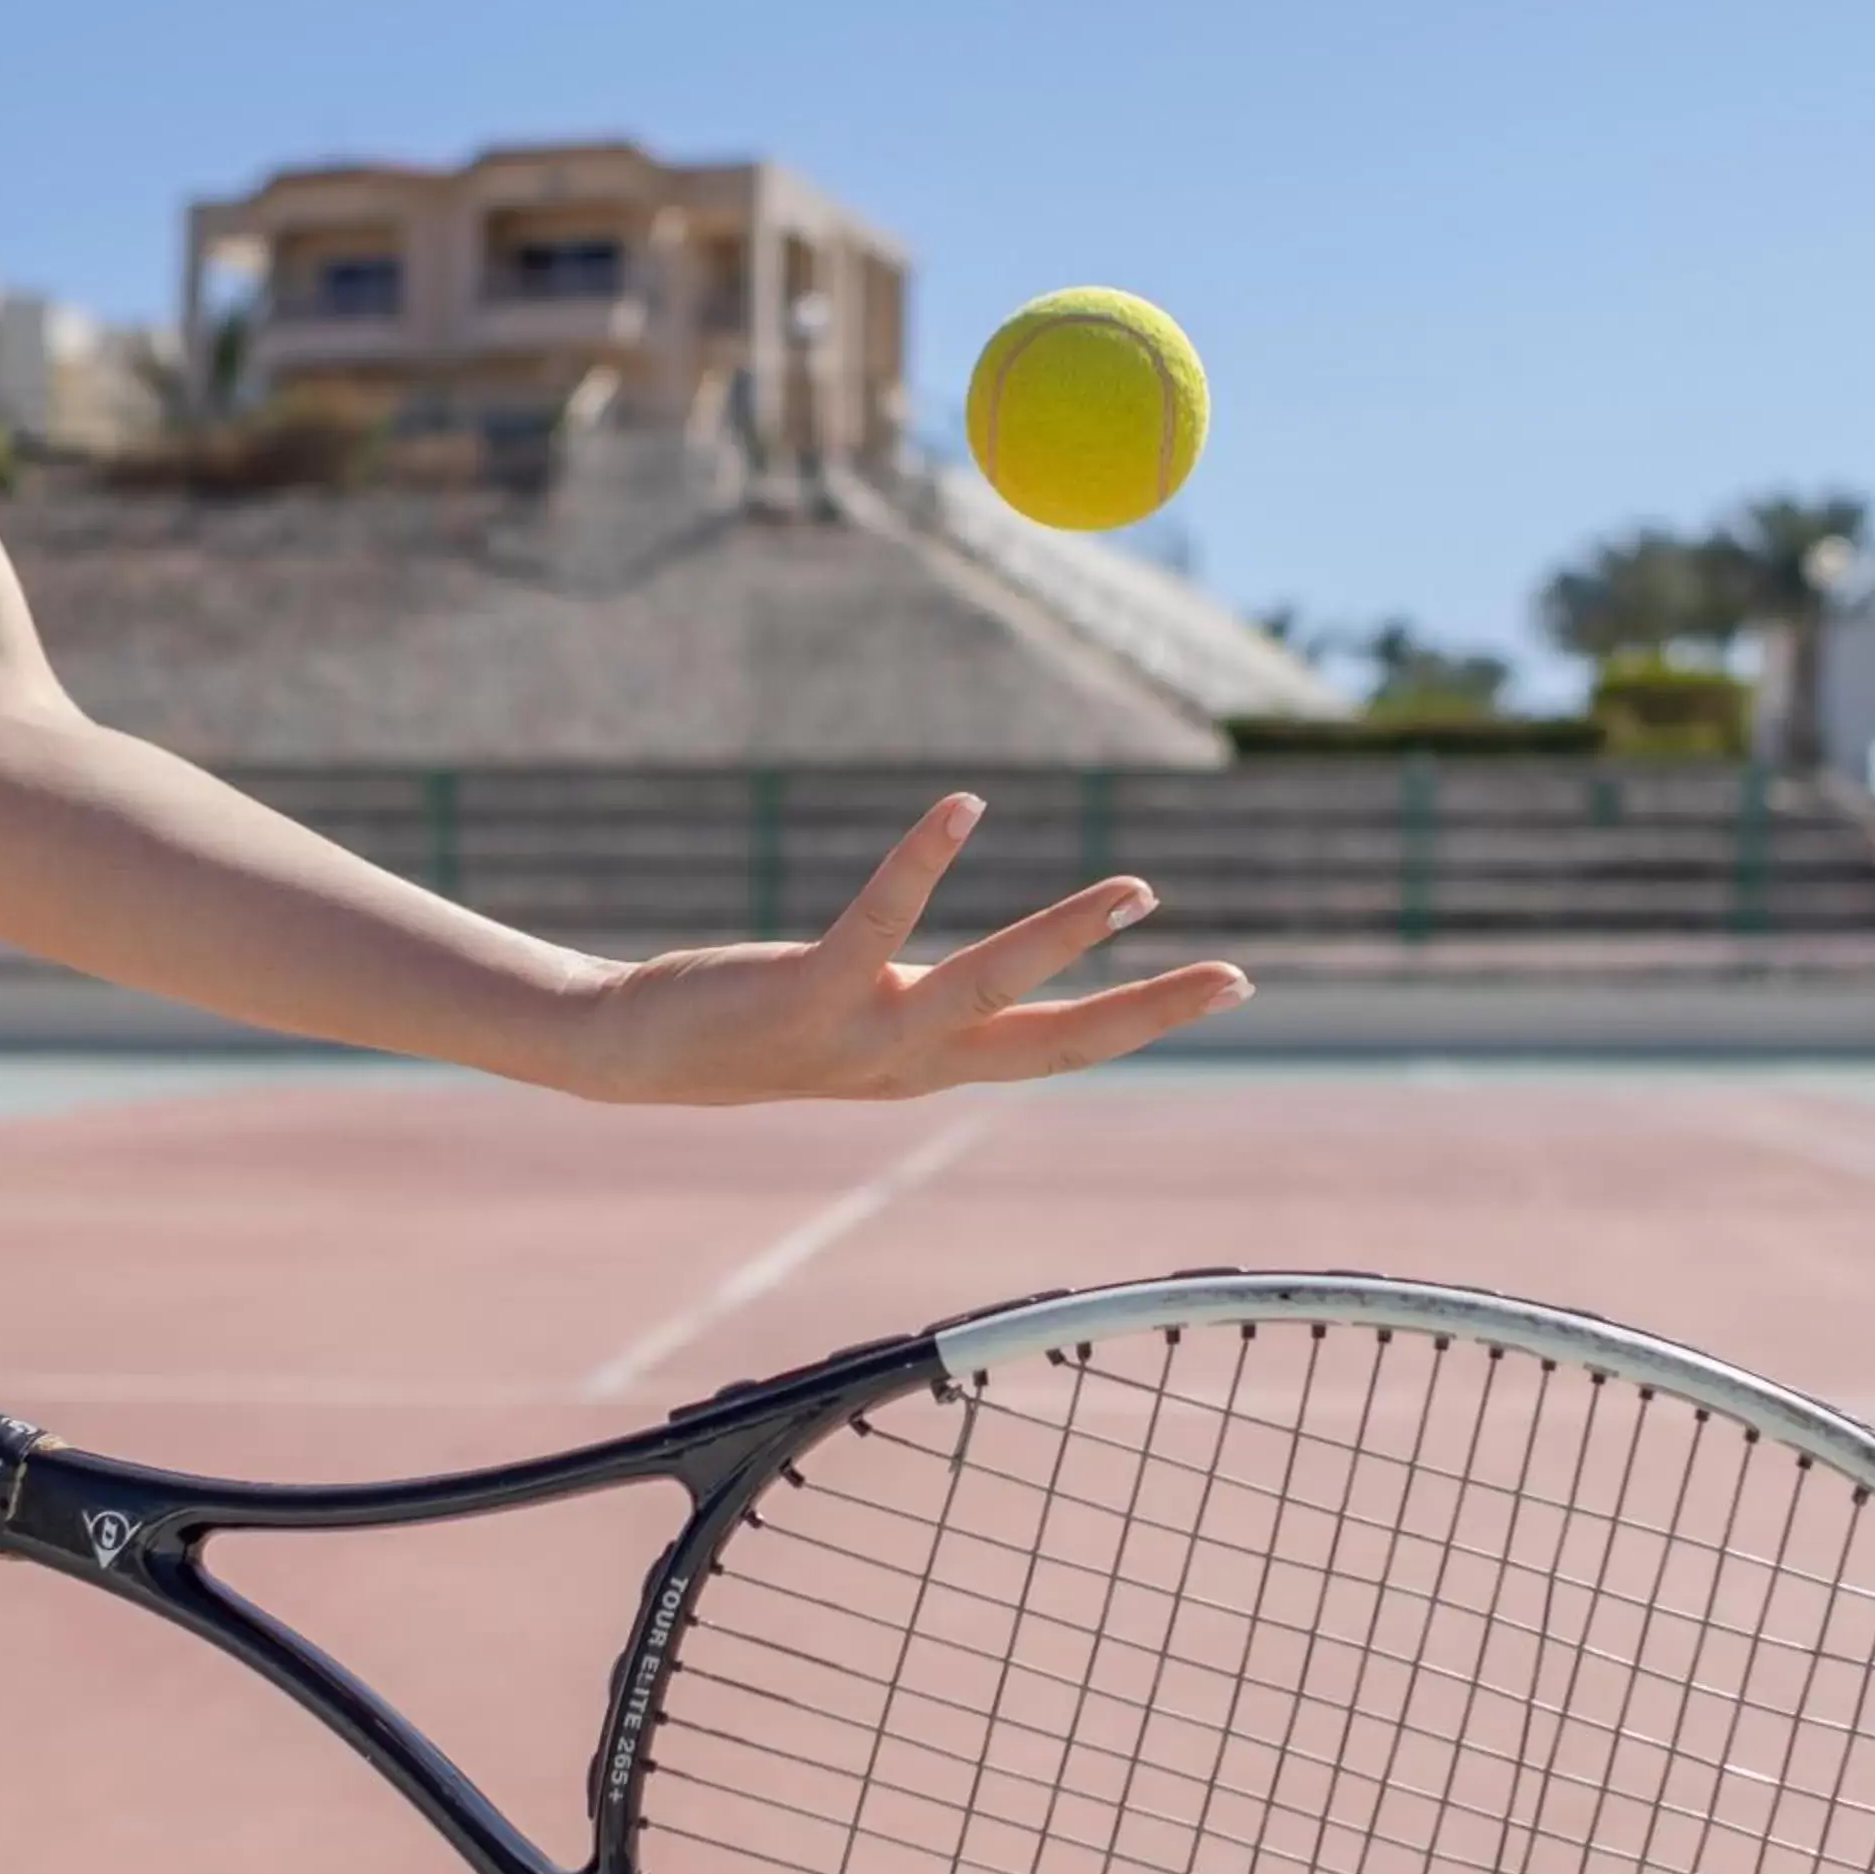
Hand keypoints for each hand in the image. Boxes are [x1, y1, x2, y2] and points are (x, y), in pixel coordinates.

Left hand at [572, 794, 1252, 1103]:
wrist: (636, 1055)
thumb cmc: (751, 1027)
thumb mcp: (860, 1027)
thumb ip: (928, 1010)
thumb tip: (997, 985)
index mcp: (933, 1067)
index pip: (1062, 1050)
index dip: (1146, 1021)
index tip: (1230, 986)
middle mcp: (912, 1065)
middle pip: (1056, 1042)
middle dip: (1149, 1011)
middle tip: (1237, 978)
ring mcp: (863, 1036)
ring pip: (988, 986)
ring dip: (1067, 937)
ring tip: (1138, 887)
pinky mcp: (808, 992)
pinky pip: (882, 919)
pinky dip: (926, 859)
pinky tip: (966, 806)